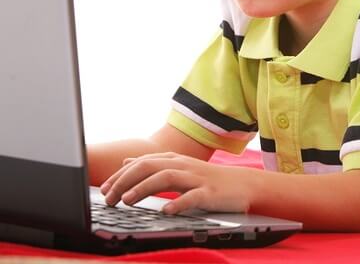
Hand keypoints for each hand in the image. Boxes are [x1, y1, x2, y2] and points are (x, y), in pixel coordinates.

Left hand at [99, 152, 254, 214]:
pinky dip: (177, 204)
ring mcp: (196, 179)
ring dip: (144, 188)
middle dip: (125, 181)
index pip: (141, 162)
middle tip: (109, 198)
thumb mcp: (178, 169)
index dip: (120, 175)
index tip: (104, 190)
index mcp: (174, 160)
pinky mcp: (209, 193)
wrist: (243, 184)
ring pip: (167, 177)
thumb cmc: (208, 180)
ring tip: (127, 201)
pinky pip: (192, 197)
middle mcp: (183, 166)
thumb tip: (126, 163)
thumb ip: (152, 166)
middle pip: (150, 166)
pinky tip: (165, 211)